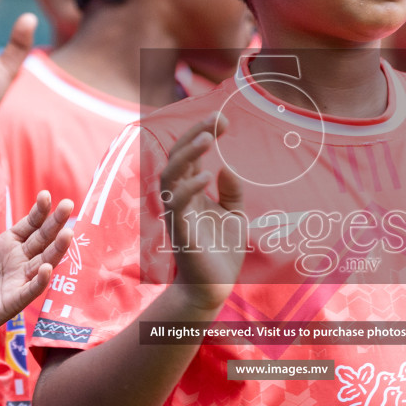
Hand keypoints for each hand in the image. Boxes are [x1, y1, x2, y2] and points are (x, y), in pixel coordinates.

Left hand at [0, 187, 73, 351]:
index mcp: (9, 244)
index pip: (30, 225)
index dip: (39, 211)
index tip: (46, 195)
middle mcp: (20, 260)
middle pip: (42, 239)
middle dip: (56, 223)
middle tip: (69, 205)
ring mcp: (20, 280)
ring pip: (44, 262)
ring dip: (56, 250)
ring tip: (67, 233)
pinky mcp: (15, 300)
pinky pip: (31, 289)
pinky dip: (40, 280)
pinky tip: (46, 268)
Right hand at [159, 115, 243, 314]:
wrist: (214, 287)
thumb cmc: (221, 251)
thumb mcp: (234, 215)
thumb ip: (232, 191)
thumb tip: (226, 167)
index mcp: (190, 191)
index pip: (191, 154)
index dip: (203, 133)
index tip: (224, 120)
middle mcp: (179, 197)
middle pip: (177, 156)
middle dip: (195, 134)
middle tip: (217, 118)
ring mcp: (177, 213)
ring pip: (171, 175)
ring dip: (187, 154)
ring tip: (207, 137)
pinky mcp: (180, 231)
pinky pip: (177, 204)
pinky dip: (189, 187)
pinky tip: (206, 176)